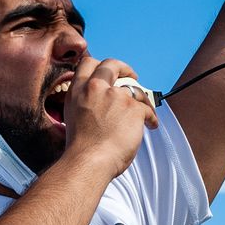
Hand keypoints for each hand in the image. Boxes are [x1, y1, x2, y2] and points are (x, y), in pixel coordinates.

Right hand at [60, 57, 158, 178]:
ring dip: (141, 100)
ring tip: (144, 112)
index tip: (110, 72)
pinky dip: (151, 118)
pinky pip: (148, 109)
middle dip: (124, 68)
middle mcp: (96, 88)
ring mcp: (115, 96)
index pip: (88, 63)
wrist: (89, 161)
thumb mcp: (73, 116)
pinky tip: (150, 126)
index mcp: (78, 90)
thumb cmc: (81, 148)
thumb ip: (85, 103)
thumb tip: (99, 102)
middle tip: (132, 77)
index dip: (101, 65)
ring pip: (135, 89)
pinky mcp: (133, 108)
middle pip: (112, 64)